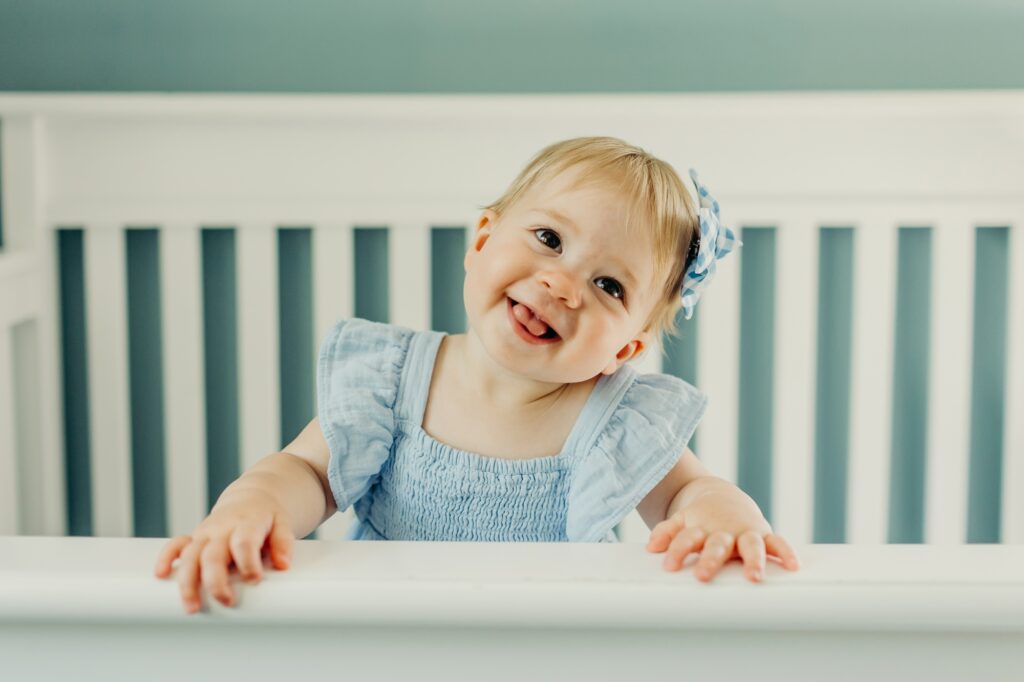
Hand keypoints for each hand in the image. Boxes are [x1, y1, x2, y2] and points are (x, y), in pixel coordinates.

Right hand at [153, 489, 294, 613]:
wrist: (252, 497)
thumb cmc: (267, 516)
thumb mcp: (283, 523)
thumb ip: (283, 542)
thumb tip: (283, 564)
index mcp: (247, 523)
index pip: (244, 543)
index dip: (247, 562)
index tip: (255, 580)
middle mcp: (222, 529)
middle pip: (213, 554)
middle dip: (216, 581)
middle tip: (226, 601)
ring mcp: (206, 533)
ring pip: (190, 555)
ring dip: (188, 581)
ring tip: (191, 607)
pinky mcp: (195, 538)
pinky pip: (176, 544)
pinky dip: (166, 557)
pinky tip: (161, 574)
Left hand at [645, 481, 800, 582]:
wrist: (723, 497)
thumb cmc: (700, 519)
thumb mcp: (681, 521)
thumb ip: (667, 532)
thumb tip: (651, 547)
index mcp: (701, 527)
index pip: (687, 538)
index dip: (677, 551)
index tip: (669, 566)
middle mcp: (724, 530)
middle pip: (717, 544)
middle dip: (711, 559)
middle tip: (702, 575)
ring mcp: (745, 532)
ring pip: (750, 545)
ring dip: (752, 560)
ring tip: (754, 577)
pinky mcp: (763, 534)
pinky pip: (777, 543)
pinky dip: (786, 552)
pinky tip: (793, 566)